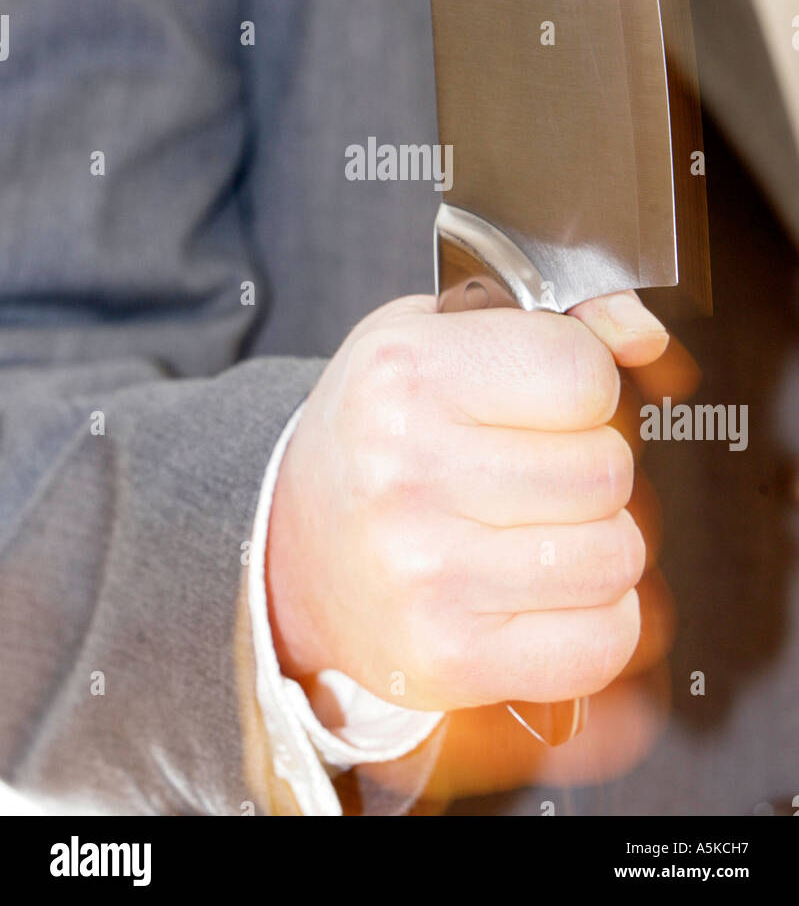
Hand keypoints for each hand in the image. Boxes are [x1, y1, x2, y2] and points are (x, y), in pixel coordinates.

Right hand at [266, 289, 669, 712]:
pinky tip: (545, 594)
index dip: (587, 387)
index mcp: (405, 375)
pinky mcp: (450, 657)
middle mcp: (409, 473)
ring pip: (616, 555)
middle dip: (593, 468)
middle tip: (540, 471)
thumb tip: (645, 337)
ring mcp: (427, 573)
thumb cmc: (377, 432)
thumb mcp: (438, 337)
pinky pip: (602, 642)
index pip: (584, 375)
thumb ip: (558, 317)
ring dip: (598, 543)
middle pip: (608, 469)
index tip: (550, 400)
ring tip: (538, 530)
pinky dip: (598, 620)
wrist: (289, 549)